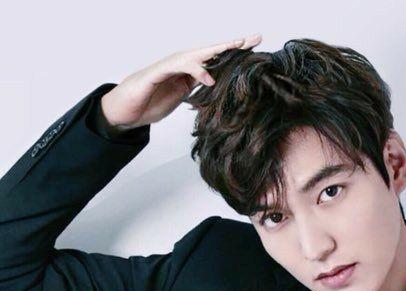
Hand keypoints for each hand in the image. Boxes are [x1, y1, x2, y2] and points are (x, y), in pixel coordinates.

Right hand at [100, 33, 261, 130]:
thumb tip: (215, 91)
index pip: (215, 61)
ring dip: (218, 51)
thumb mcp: (181, 99)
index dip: (234, 55)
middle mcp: (181, 65)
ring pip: (197, 54)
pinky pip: (179, 68)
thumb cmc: (151, 102)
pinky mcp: (158, 73)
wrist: (125, 110)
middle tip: (254, 38)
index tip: (254, 50)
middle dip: (232, 45)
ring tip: (237, 48)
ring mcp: (169, 67)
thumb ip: (197, 93)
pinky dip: (195, 70)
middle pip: (211, 52)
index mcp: (189, 72)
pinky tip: (209, 77)